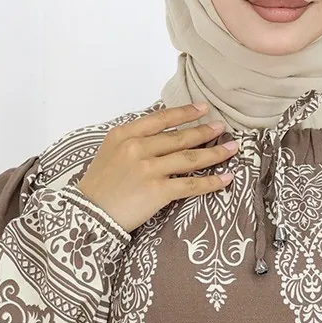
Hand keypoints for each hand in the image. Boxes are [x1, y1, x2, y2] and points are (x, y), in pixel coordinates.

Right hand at [76, 102, 235, 233]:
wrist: (90, 214)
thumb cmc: (100, 185)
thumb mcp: (111, 151)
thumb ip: (134, 139)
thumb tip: (163, 130)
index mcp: (125, 134)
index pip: (161, 118)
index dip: (184, 112)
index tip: (202, 108)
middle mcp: (137, 148)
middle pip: (179, 137)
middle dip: (205, 131)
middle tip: (222, 128)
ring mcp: (148, 169)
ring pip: (190, 158)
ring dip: (215, 153)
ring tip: (232, 149)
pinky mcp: (157, 191)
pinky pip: (190, 184)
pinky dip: (211, 182)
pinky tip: (225, 178)